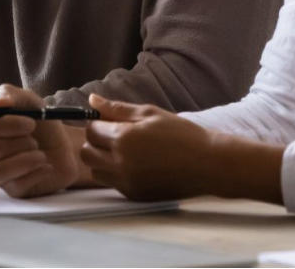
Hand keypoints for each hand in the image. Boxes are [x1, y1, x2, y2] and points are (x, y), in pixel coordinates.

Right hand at [0, 84, 80, 198]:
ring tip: (40, 154)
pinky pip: (16, 186)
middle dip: (21, 143)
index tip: (31, 123)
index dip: (8, 126)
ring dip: (25, 160)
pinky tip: (46, 166)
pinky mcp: (13, 190)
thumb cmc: (42, 123)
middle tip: (36, 141)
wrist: (64, 147)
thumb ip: (10, 94)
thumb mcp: (29, 101)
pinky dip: (36, 173)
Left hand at [81, 93, 217, 200]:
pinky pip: (112, 183)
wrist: (207, 164)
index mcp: (123, 139)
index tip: (109, 121)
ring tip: (124, 151)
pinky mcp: (134, 195)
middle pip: (87, 153)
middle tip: (114, 135)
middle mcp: (120, 163)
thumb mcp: (150, 113)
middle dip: (95, 142)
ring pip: (95, 171)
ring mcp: (126, 182)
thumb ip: (117, 108)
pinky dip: (116, 173)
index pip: (91, 131)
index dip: (97, 123)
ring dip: (102, 160)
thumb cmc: (181, 134)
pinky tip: (135, 164)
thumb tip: (92, 99)